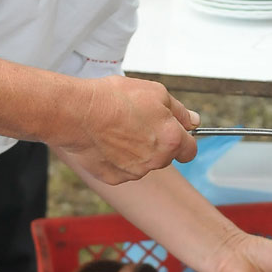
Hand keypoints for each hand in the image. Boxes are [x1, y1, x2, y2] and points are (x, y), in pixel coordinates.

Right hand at [54, 75, 198, 183]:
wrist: (77, 113)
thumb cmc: (114, 99)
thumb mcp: (155, 92)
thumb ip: (179, 111)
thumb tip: (193, 121)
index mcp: (171, 140)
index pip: (190, 149)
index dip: (183, 140)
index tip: (176, 133)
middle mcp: (156, 160)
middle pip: (164, 156)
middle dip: (156, 142)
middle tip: (136, 122)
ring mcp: (134, 172)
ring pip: (142, 163)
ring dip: (135, 150)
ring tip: (115, 129)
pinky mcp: (114, 178)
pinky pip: (120, 170)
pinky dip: (115, 159)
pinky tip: (104, 142)